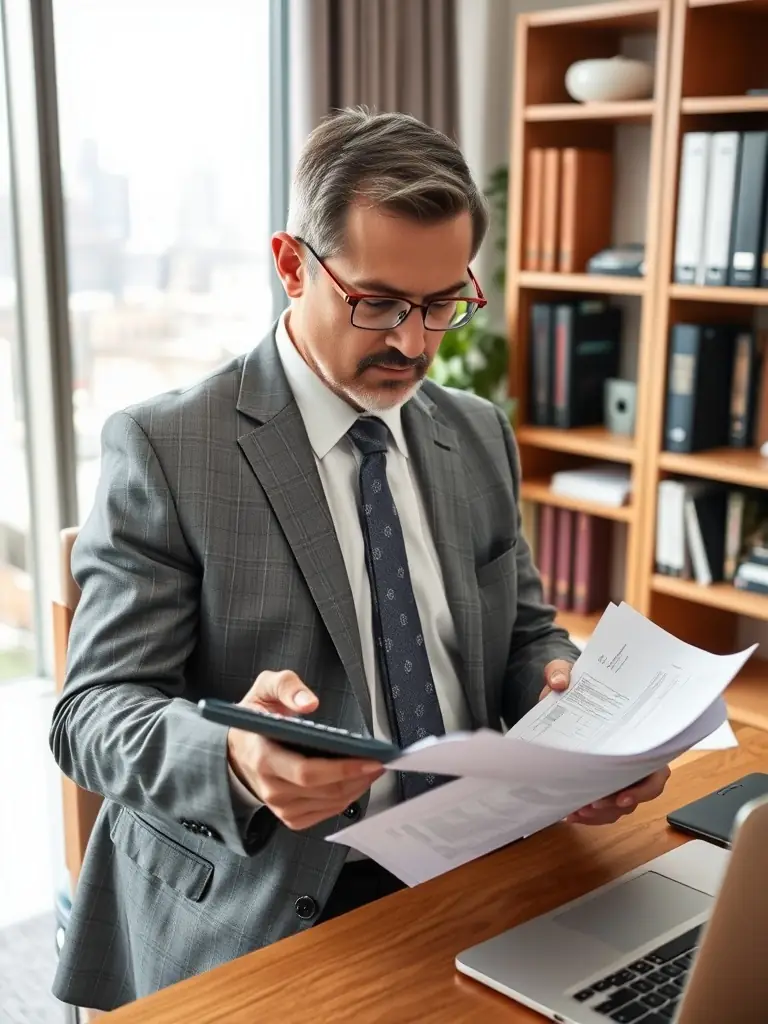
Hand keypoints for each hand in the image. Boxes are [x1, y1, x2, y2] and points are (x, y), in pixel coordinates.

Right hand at [226, 670, 383, 830]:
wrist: (238, 749)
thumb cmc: (255, 719)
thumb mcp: (264, 689)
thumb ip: (286, 687)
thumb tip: (309, 702)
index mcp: (263, 757)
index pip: (307, 772)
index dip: (342, 768)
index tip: (369, 759)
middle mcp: (270, 787)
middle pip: (324, 791)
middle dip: (358, 777)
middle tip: (380, 761)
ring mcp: (279, 805)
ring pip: (329, 804)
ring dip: (356, 788)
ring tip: (372, 769)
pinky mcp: (289, 815)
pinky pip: (324, 813)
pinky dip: (345, 800)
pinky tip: (355, 783)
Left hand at [538, 659, 670, 824]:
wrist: (557, 699)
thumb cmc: (573, 688)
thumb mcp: (564, 673)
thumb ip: (560, 672)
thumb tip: (560, 682)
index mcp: (635, 736)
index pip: (655, 767)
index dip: (644, 787)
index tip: (623, 796)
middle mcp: (633, 759)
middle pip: (640, 793)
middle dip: (617, 806)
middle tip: (592, 806)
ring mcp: (619, 775)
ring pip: (619, 807)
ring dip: (599, 815)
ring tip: (574, 812)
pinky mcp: (600, 784)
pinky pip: (602, 810)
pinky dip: (587, 815)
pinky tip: (568, 813)